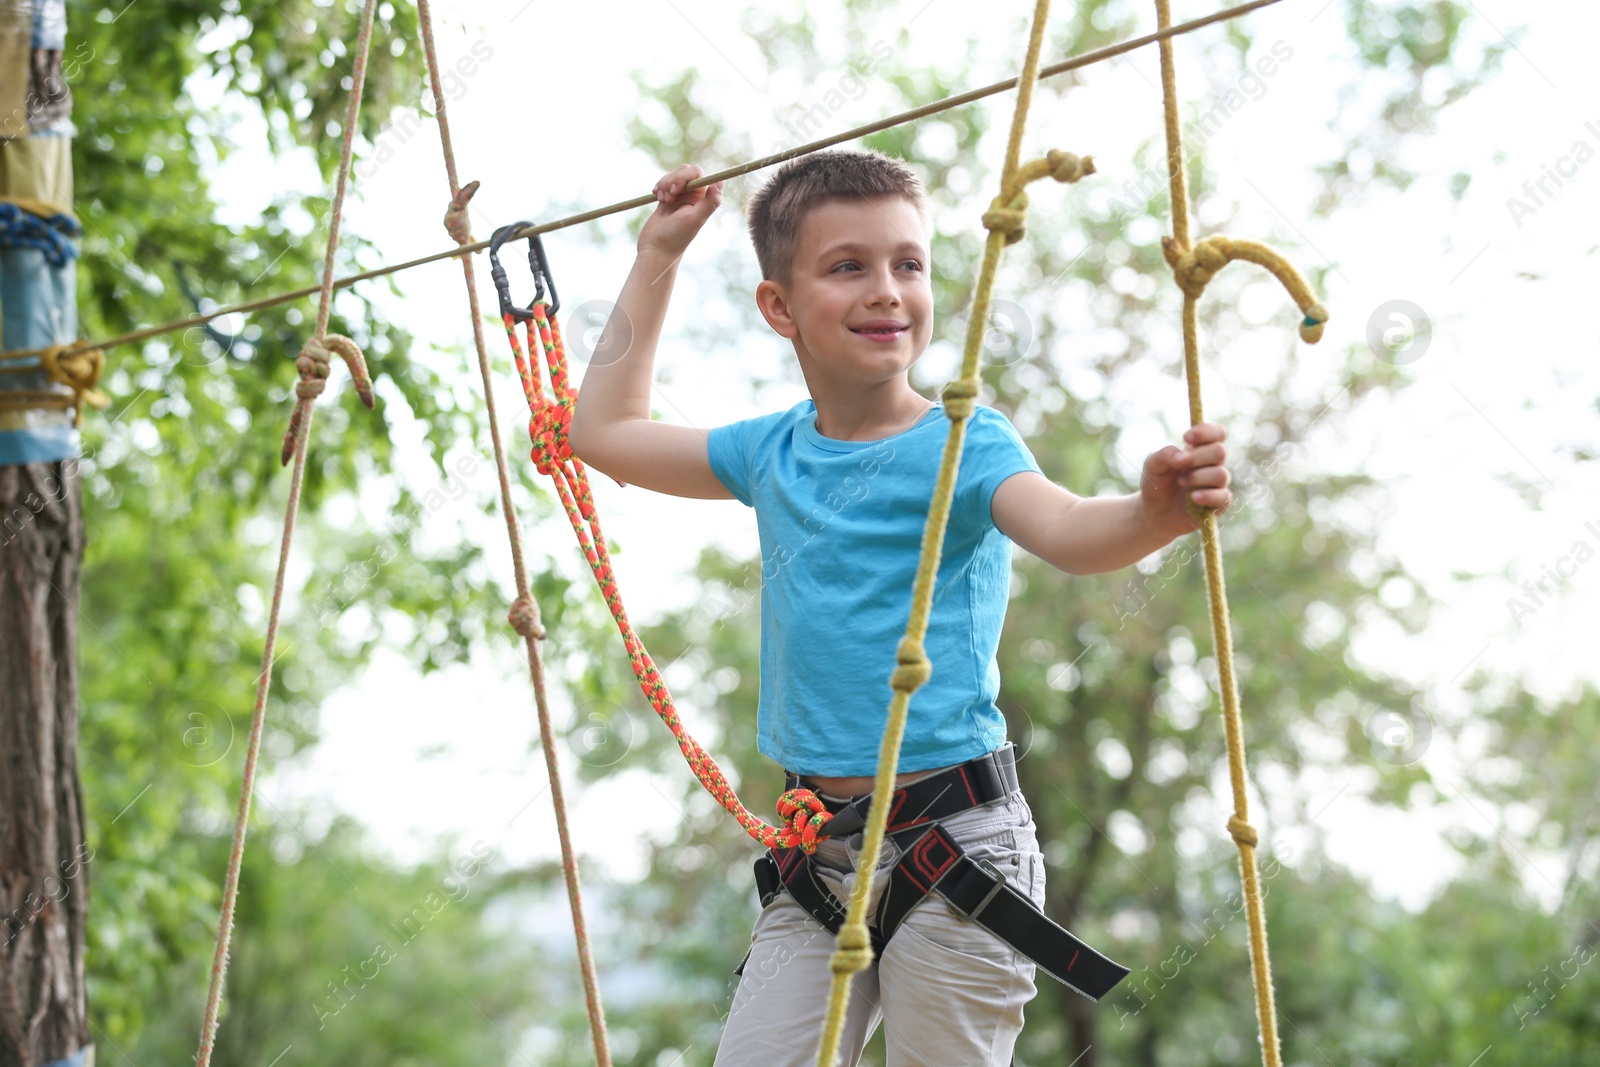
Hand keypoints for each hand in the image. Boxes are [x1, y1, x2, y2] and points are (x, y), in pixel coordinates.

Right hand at [637, 163, 723, 259]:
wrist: (656, 248)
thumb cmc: (677, 236)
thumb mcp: (696, 218)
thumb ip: (711, 200)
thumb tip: (721, 180)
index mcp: (703, 199)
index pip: (697, 174)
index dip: (686, 176)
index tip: (677, 189)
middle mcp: (693, 196)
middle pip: (684, 171)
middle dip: (673, 180)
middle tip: (668, 197)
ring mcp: (679, 196)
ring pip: (673, 175)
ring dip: (665, 184)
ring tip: (662, 200)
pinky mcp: (667, 198)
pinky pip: (664, 183)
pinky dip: (659, 187)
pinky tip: (657, 197)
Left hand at [1140, 422, 1231, 538]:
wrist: (1154, 513)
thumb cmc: (1157, 485)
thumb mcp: (1153, 465)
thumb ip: (1166, 454)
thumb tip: (1186, 456)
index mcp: (1200, 450)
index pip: (1218, 433)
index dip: (1206, 432)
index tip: (1186, 438)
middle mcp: (1212, 465)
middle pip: (1220, 451)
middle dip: (1197, 457)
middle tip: (1180, 468)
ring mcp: (1217, 485)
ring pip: (1221, 474)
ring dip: (1197, 477)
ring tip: (1181, 482)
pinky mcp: (1218, 504)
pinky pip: (1223, 497)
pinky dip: (1207, 496)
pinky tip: (1193, 498)